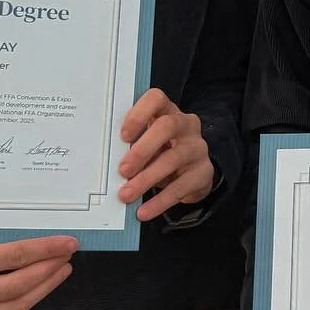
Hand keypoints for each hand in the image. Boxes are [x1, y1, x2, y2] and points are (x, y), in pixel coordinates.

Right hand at [0, 235, 76, 309]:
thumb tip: (31, 224)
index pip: (13, 257)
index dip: (45, 249)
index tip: (67, 241)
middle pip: (19, 285)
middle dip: (50, 268)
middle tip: (68, 253)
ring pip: (16, 306)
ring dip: (45, 287)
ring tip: (61, 268)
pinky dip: (25, 299)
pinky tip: (37, 284)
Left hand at [118, 87, 213, 218]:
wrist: (192, 174)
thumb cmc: (160, 152)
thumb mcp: (147, 143)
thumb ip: (131, 145)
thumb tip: (105, 162)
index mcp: (167, 111)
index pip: (156, 99)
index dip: (139, 114)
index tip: (123, 135)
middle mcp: (186, 125)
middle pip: (167, 126)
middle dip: (142, 149)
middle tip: (123, 170)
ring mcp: (198, 147)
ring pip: (174, 158)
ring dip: (146, 178)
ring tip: (126, 195)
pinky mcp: (204, 172)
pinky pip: (181, 186)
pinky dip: (160, 201)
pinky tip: (144, 211)